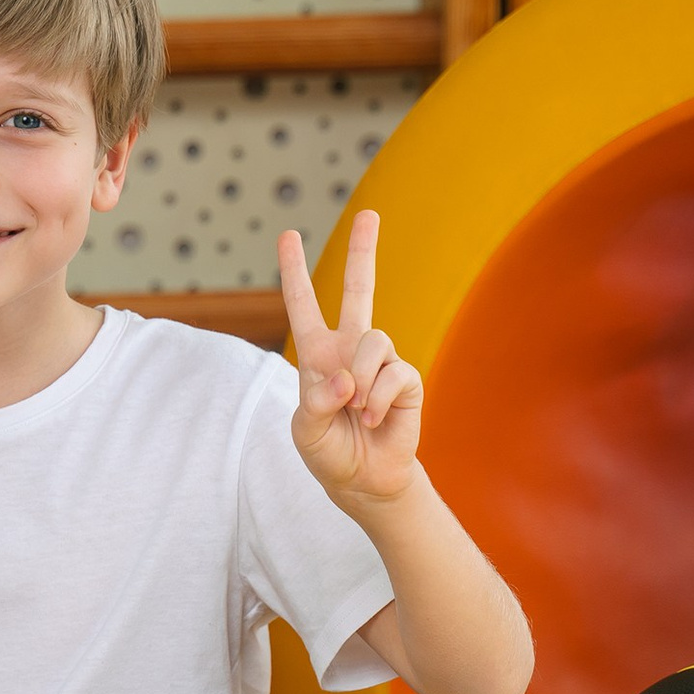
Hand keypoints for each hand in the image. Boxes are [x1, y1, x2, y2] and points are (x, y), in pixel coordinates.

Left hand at [278, 210, 424, 503]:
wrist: (363, 480)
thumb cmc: (329, 451)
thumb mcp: (305, 430)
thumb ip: (316, 402)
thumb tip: (346, 379)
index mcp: (318, 355)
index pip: (303, 306)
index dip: (294, 271)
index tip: (287, 235)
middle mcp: (351, 350)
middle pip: (360, 290)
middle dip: (363, 250)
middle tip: (369, 213)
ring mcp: (381, 362)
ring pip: (373, 341)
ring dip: (360, 379)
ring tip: (356, 410)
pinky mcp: (406, 380)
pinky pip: (394, 373)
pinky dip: (378, 399)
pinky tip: (374, 418)